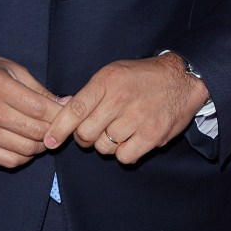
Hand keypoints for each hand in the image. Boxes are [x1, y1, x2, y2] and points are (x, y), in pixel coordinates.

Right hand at [0, 51, 66, 168]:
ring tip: (45, 134)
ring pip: (25, 149)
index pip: (39, 109)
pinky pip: (10, 161)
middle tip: (61, 125)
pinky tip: (27, 143)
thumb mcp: (12, 69)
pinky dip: (25, 155)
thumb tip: (66, 104)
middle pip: (34, 131)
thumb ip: (39, 90)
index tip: (69, 113)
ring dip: (41, 145)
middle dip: (54, 130)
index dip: (59, 114)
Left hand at [44, 52, 208, 164]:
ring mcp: (136, 119)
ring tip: (117, 130)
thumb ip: (90, 93)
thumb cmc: (141, 76)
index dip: (58, 128)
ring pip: (103, 147)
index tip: (49, 141)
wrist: (181, 79)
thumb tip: (64, 113)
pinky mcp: (152, 136)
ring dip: (105, 144)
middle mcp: (120, 100)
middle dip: (84, 137)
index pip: (75, 109)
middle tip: (93, 132)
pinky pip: (124, 157)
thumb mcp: (113, 72)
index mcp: (107, 81)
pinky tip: (130, 139)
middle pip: (86, 133)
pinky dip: (123, 153)